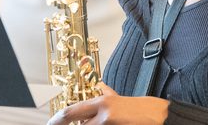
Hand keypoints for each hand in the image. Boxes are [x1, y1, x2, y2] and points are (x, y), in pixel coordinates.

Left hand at [47, 83, 168, 124]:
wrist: (156, 117)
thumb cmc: (139, 109)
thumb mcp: (120, 98)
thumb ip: (107, 93)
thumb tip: (99, 86)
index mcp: (102, 102)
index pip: (72, 111)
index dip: (58, 119)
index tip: (51, 123)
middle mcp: (102, 113)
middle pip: (76, 123)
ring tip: (98, 122)